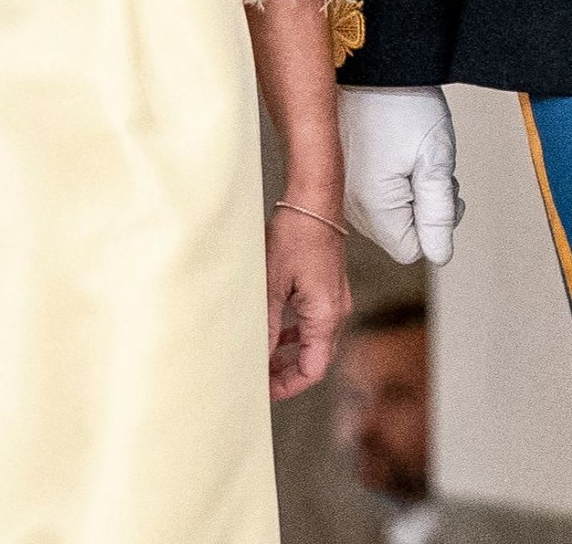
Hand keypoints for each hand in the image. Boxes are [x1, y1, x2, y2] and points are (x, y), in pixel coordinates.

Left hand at [266, 204, 350, 400]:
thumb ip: (267, 323)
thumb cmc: (296, 236)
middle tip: (259, 377)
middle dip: (287, 371)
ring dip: (291, 352)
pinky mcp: (329, 288)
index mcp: (325, 316)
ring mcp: (335, 300)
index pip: (312, 370)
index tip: (264, 391)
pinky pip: (315, 321)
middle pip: (315, 359)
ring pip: (314, 340)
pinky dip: (297, 332)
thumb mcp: (274, 283)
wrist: (315, 202)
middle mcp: (336, 313)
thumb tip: (259, 355)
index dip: (288, 385)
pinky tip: (277, 329)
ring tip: (264, 357)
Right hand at [339, 85, 464, 264]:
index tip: (443, 190)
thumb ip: (439, 214)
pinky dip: (387, 178)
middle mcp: (346, 201)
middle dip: (421, 207)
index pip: (411, 250)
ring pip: (383, 212)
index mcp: (372, 205)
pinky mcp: (336, 169)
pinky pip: (367, 192)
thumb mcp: (434, 159)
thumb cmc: (401, 103)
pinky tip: (392, 148)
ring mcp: (338, 184)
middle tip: (430, 166)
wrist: (368, 62)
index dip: (437, 225)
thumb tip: (440, 255)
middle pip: (396, 232)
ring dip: (406, 192)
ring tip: (411, 152)